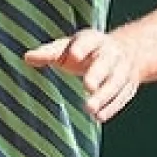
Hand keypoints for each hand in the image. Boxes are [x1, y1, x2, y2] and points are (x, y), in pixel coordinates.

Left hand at [24, 29, 141, 122]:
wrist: (127, 51)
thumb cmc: (86, 50)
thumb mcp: (68, 47)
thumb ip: (49, 53)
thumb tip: (27, 57)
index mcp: (93, 40)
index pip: (88, 40)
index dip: (81, 47)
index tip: (73, 55)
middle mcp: (110, 53)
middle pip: (105, 63)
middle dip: (97, 74)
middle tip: (87, 86)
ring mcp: (122, 69)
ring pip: (116, 82)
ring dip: (104, 96)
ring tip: (89, 109)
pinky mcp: (129, 85)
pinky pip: (122, 97)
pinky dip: (112, 107)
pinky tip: (99, 117)